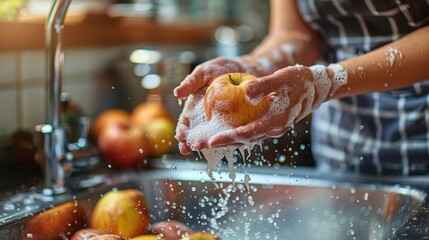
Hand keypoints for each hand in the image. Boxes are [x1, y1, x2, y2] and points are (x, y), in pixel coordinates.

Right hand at [175, 57, 254, 154]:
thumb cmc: (221, 68)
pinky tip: (227, 143)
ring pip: (213, 137)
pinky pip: (232, 132)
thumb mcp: (204, 72)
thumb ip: (191, 82)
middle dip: (192, 142)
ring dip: (208, 144)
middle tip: (189, 148)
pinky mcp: (236, 124)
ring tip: (204, 148)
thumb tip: (176, 93)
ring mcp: (222, 122)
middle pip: (197, 134)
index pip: (185, 122)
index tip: (180, 136)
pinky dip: (229, 138)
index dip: (181, 130)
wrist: (246, 68)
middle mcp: (206, 118)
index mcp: (194, 108)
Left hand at [207, 64, 337, 147]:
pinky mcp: (271, 125)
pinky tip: (224, 133)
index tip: (211, 141)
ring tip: (207, 143)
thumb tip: (245, 91)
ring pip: (247, 139)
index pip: (248, 133)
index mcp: (275, 120)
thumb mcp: (282, 78)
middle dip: (222, 144)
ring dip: (227, 142)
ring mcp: (273, 129)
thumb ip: (264, 85)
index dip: (229, 138)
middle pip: (244, 140)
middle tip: (201, 146)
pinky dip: (237, 135)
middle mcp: (273, 129)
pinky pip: (251, 133)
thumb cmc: (300, 80)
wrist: (317, 88)